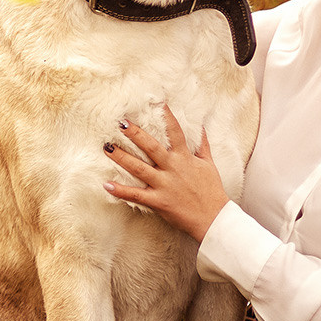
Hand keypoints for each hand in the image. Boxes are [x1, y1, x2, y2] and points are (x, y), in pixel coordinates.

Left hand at [102, 106, 229, 241]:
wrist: (214, 218)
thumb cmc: (211, 191)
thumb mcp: (209, 164)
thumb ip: (203, 145)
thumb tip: (202, 126)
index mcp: (185, 157)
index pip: (175, 131)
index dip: (166, 115)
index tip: (156, 101)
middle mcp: (173, 168)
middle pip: (151, 146)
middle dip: (135, 134)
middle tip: (119, 122)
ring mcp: (164, 184)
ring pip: (139, 168)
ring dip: (121, 157)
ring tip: (106, 147)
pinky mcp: (158, 201)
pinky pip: (136, 195)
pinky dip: (121, 190)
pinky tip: (106, 185)